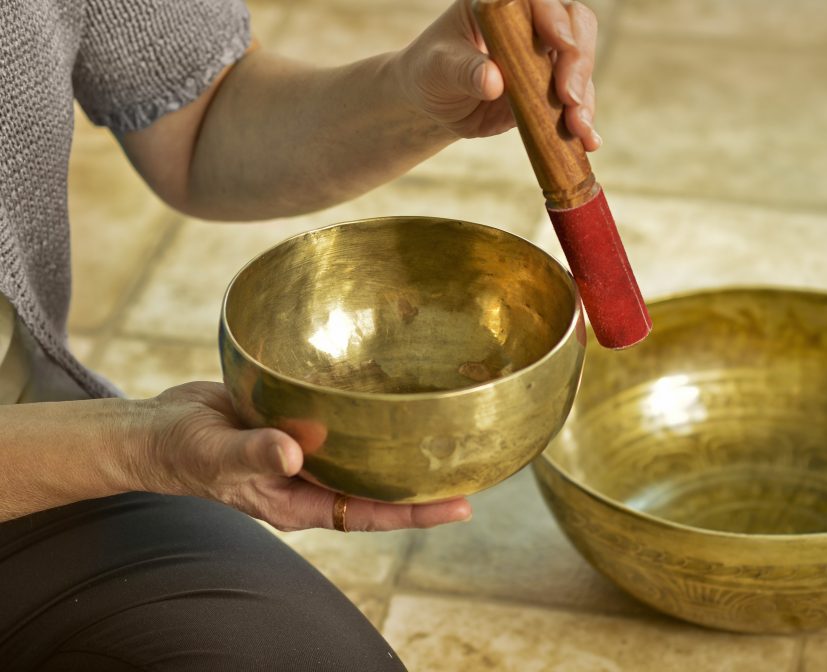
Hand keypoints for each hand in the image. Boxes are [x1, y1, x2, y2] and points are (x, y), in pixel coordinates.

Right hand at [137, 382, 471, 531]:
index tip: (461, 505)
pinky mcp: (300, 420)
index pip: (370, 513)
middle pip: (379, 486)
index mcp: (298, 500)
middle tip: (473, 464)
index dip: (416, 512)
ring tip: (449, 429)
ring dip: (402, 446)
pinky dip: (370, 413)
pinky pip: (345, 422)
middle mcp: (311, 479)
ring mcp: (308, 451)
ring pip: (366, 454)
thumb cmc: (182, 451)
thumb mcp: (214, 454)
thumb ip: (252, 453)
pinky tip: (395, 393)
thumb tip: (293, 452)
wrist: (158, 429)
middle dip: (424, 482)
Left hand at [396, 0, 599, 148]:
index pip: (539, 0)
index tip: (560, 45)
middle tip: (570, 98)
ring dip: (585, 97)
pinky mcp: (551, 87)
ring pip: (581, 65)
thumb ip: (464, 70)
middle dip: (579, 62)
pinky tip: (588, 141)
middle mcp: (530, 22)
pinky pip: (576, 99)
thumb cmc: (431, 72)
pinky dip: (584, 120)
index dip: (555, 18)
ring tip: (579, 129)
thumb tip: (493, 81)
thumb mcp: (439, 68)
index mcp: (502, 3)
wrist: (434, 103)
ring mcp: (544, 54)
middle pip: (575, 26)